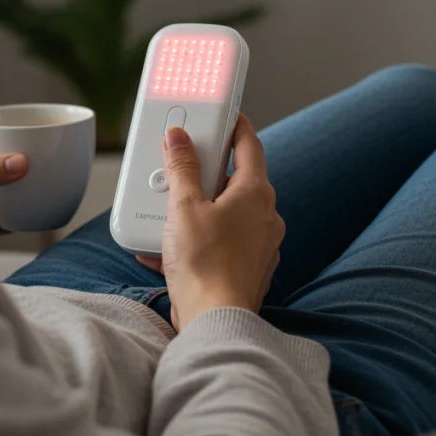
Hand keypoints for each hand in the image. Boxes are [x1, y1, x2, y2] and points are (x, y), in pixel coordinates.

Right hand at [139, 115, 283, 330]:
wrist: (216, 320)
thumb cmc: (205, 265)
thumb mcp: (184, 208)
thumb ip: (181, 169)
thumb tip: (180, 140)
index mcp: (256, 193)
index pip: (249, 144)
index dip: (234, 125)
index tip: (223, 115)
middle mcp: (266, 217)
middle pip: (237, 180)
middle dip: (207, 173)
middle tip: (183, 165)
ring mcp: (261, 245)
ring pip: (229, 214)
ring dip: (200, 210)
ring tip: (170, 214)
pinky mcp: (249, 269)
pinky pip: (223, 244)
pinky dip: (199, 241)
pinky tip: (169, 250)